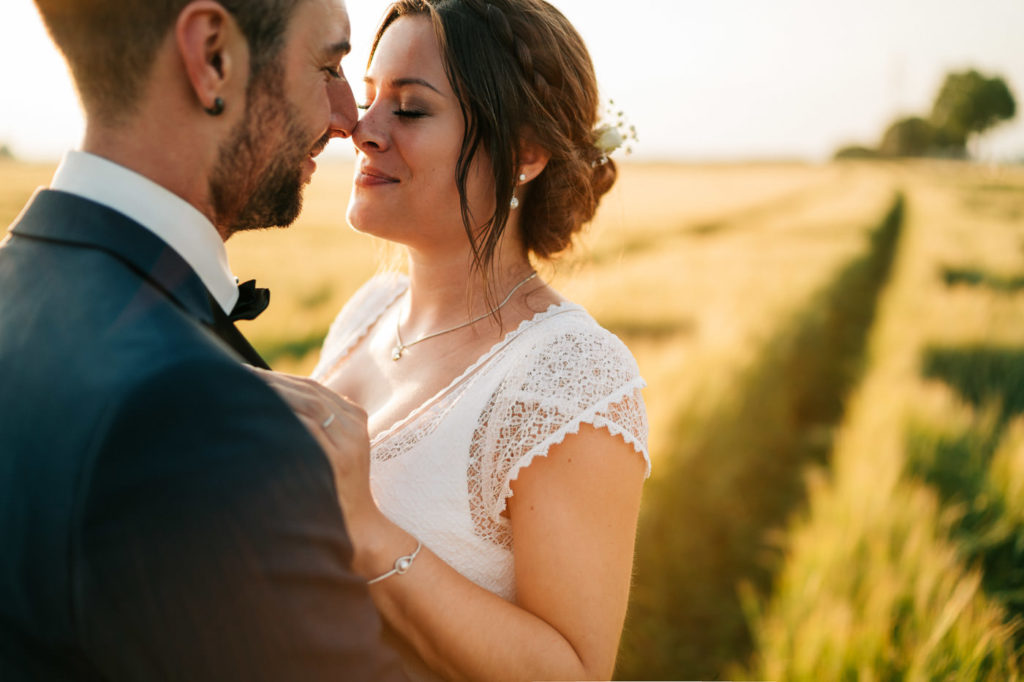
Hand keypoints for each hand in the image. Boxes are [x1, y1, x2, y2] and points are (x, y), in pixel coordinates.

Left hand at [249, 369, 374, 524]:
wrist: (358, 529)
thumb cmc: (335, 491)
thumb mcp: (333, 451)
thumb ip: (316, 425)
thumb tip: (272, 399)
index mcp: (355, 419)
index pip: (314, 388)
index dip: (280, 378)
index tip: (248, 374)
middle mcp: (353, 426)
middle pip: (309, 392)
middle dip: (272, 382)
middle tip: (237, 377)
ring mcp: (348, 443)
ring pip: (308, 404)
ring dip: (274, 395)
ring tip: (242, 391)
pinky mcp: (339, 460)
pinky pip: (306, 429)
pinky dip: (282, 419)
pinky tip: (256, 416)